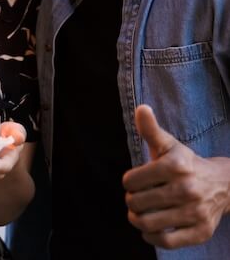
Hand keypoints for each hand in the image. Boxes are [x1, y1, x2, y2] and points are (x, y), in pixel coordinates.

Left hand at [124, 104, 229, 248]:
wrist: (224, 184)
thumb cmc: (185, 163)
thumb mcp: (169, 145)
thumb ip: (150, 130)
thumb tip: (141, 108)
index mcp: (176, 166)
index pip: (130, 181)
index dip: (129, 182)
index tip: (136, 181)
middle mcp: (187, 189)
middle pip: (136, 202)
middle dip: (132, 201)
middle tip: (137, 198)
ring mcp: (196, 212)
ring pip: (148, 223)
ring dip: (136, 220)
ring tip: (139, 214)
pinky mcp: (201, 232)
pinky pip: (166, 242)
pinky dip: (152, 237)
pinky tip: (150, 229)